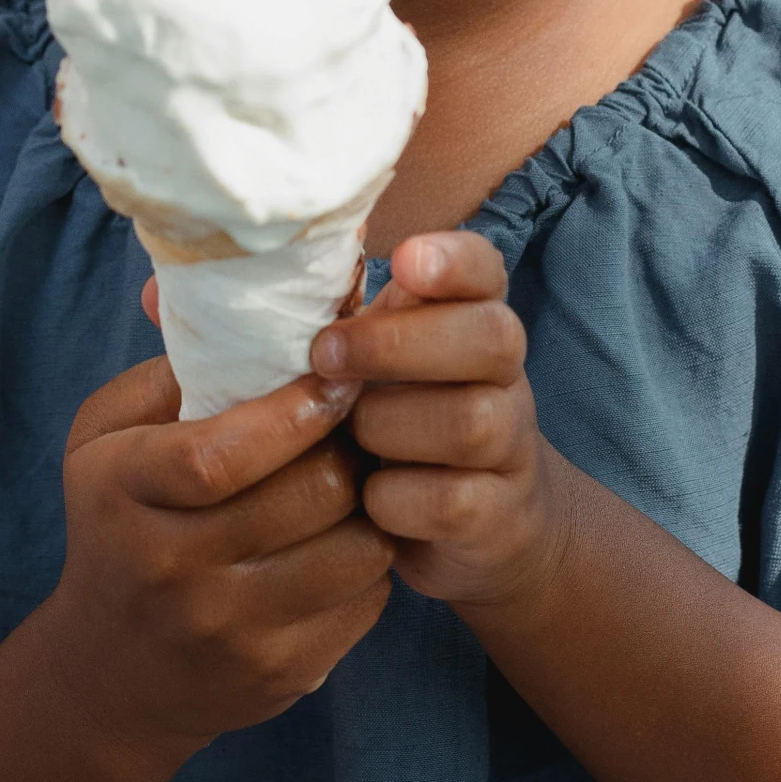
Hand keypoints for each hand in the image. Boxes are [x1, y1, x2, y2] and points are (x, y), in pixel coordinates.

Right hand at [45, 356, 394, 755]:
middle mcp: (171, 568)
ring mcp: (229, 629)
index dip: (295, 410)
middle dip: (347, 448)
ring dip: (368, 505)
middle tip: (360, 422)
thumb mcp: (106, 439)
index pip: (220, 454)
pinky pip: (365, 601)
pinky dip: (369, 561)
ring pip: (353, 550)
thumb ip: (170, 370)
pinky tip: (344, 539)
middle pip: (306, 496)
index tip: (335, 377)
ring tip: (355, 478)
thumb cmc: (116, 526)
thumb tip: (257, 306)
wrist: (111, 676)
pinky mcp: (280, 673)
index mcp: (122, 492)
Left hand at [311, 231, 567, 610]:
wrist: (478, 521)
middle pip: (491, 338)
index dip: (453, 260)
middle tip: (326, 355)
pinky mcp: (497, 515)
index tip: (404, 260)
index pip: (485, 270)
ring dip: (391, 424)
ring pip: (472, 422)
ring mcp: (510, 447)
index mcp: (473, 324)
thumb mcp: (381, 366)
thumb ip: (354, 323)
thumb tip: (271, 278)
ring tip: (350, 435)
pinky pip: (452, 501)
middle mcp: (504, 378)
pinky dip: (396, 499)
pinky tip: (368, 496)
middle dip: (400, 343)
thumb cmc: (401, 422)